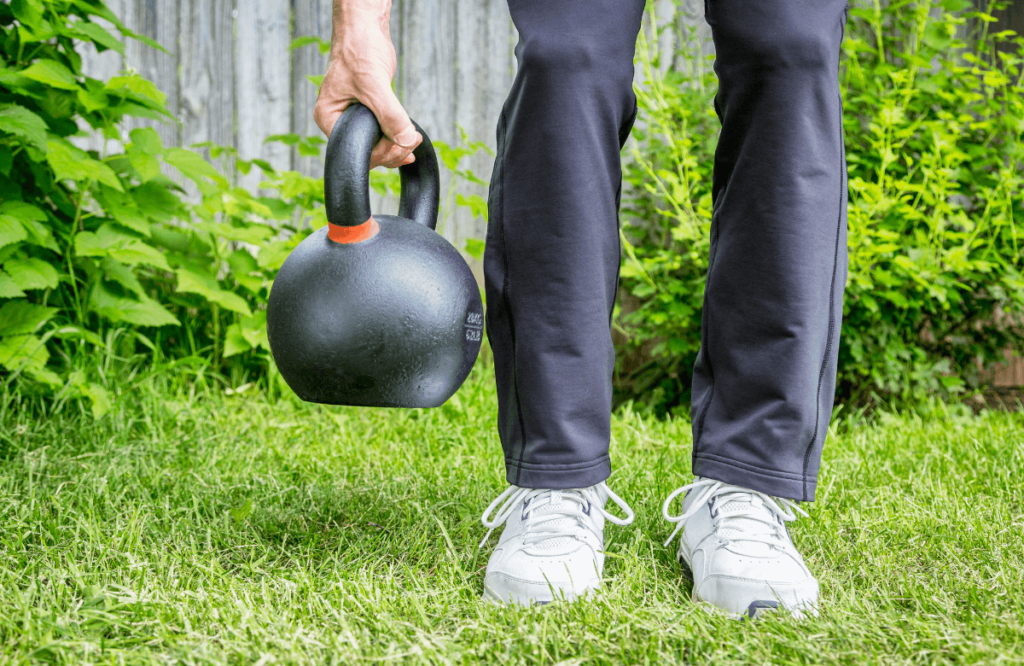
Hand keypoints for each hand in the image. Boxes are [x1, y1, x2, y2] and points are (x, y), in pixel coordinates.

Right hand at [313, 0, 421, 168]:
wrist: (366, 30)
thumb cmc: (359, 50)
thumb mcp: (373, 84)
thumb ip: (389, 114)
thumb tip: (406, 140)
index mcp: (329, 117)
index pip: (353, 149)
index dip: (379, 152)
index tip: (400, 144)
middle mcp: (339, 121)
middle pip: (366, 151)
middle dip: (391, 151)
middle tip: (411, 142)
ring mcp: (355, 118)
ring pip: (376, 145)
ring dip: (397, 147)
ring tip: (414, 140)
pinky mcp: (370, 113)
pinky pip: (382, 134)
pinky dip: (397, 138)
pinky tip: (411, 139)